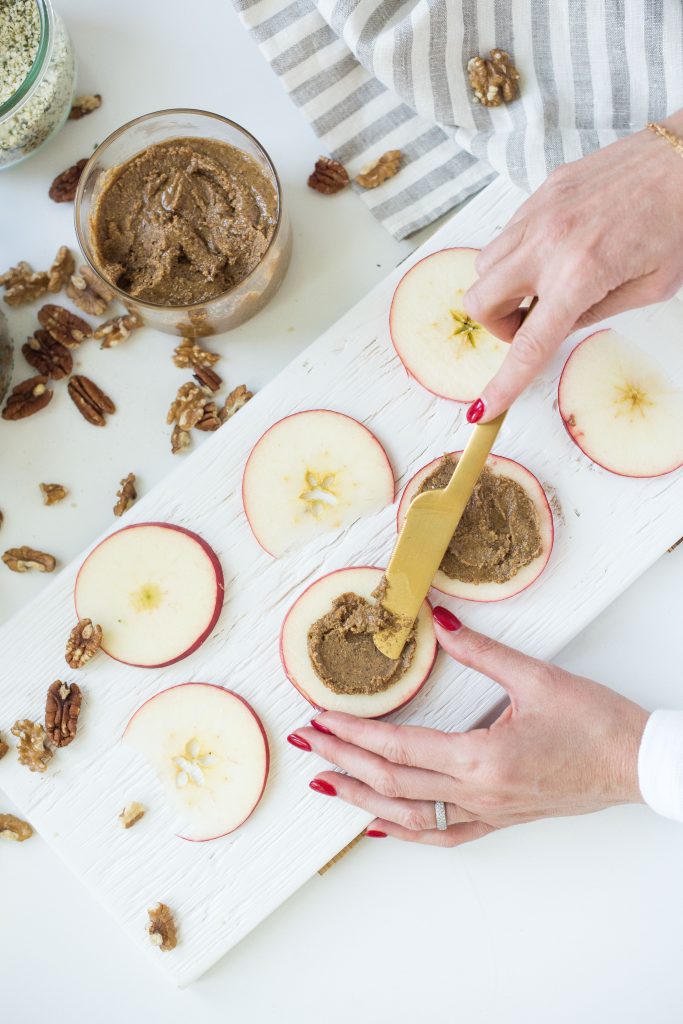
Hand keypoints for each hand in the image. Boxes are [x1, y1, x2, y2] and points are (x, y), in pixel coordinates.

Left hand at [288, 610, 648, 846]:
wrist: (636, 763)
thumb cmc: (595, 723)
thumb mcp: (538, 678)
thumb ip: (482, 651)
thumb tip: (440, 622)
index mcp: (483, 757)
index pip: (398, 747)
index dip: (352, 733)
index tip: (319, 718)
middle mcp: (478, 793)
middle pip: (392, 782)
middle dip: (342, 761)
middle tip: (305, 741)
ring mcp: (488, 813)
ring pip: (409, 815)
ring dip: (361, 799)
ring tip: (323, 784)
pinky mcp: (500, 819)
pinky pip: (444, 834)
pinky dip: (406, 831)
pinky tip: (379, 825)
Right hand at [463, 112, 682, 421]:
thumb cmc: (680, 218)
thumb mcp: (651, 288)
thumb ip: (596, 312)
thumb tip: (556, 325)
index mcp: (582, 274)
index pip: (528, 344)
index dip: (504, 383)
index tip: (485, 409)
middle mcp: (550, 243)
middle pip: (480, 301)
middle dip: (496, 325)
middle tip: (528, 324)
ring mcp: (540, 212)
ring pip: (485, 267)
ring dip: (502, 289)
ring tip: (541, 286)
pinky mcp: (542, 190)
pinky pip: (506, 234)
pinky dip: (516, 256)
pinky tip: (552, 253)